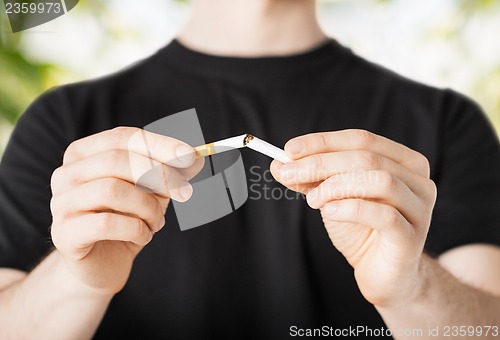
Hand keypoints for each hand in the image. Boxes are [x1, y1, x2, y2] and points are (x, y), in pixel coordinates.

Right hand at [50, 127, 203, 294]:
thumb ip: (173, 172)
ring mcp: (60, 203)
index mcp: (85, 153)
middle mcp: (66, 173)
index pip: (124, 138)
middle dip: (159, 175)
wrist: (103, 264)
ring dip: (148, 207)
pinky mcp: (64, 233)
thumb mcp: (154, 190)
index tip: (191, 156)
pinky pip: (106, 223)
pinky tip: (143, 236)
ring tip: (158, 222)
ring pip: (111, 190)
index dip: (159, 144)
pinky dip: (136, 229)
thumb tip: (196, 158)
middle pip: (116, 160)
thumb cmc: (127, 218)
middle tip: (186, 194)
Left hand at [271, 129, 436, 307]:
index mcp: (403, 161)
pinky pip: (384, 215)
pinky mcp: (412, 237)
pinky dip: (350, 209)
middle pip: (367, 158)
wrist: (382, 273)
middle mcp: (418, 180)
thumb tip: (279, 164)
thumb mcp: (333, 197)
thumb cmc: (361, 229)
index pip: (361, 139)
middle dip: (321, 163)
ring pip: (380, 180)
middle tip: (288, 173)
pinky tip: (330, 212)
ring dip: (336, 186)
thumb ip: (311, 179)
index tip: (289, 150)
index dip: (323, 142)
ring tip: (313, 201)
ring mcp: (420, 208)